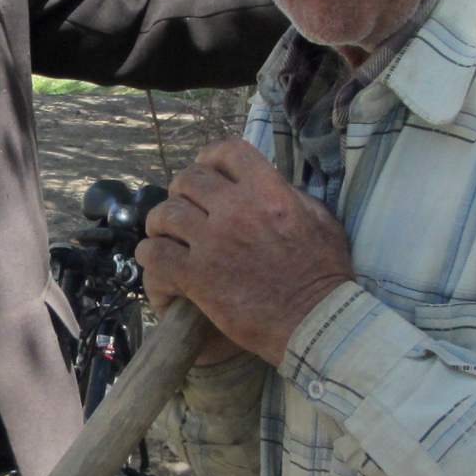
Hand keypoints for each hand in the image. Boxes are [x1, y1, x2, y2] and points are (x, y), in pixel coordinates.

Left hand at [137, 139, 355, 366]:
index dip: (212, 157)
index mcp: (268, 192)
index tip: (208, 170)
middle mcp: (236, 210)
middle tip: (186, 206)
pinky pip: (155, 253)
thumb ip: (293, 196)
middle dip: (182, 190)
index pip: (229, 152)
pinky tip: (156, 258)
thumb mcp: (321, 221)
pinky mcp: (196, 276)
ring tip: (165, 233)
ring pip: (166, 214)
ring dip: (161, 222)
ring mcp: (212, 243)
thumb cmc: (325, 275)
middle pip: (189, 180)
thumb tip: (272, 185)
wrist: (314, 322)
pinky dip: (150, 253)